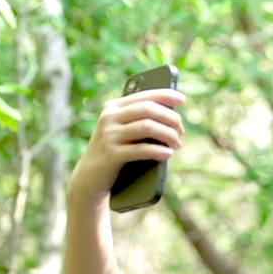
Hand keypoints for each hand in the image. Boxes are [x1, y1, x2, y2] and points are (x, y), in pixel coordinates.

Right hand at [69, 88, 185, 208]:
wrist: (90, 177)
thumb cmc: (115, 151)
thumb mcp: (124, 131)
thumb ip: (140, 120)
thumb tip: (173, 117)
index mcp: (113, 107)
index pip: (143, 96)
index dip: (165, 96)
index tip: (182, 100)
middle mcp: (109, 117)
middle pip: (148, 109)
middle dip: (170, 118)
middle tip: (181, 131)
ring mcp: (108, 135)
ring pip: (147, 127)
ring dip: (168, 135)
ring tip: (177, 144)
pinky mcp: (111, 154)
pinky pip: (141, 149)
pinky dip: (158, 151)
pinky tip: (168, 154)